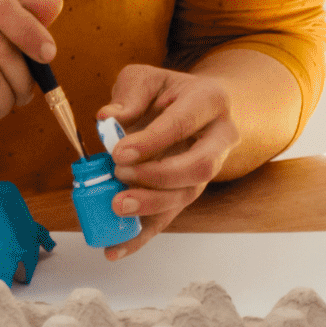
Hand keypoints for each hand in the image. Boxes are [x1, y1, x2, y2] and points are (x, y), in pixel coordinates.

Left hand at [96, 63, 241, 258]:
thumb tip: (107, 119)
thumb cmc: (170, 92)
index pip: (184, 124)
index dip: (152, 140)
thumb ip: (128, 95)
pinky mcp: (188, 191)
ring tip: (116, 207)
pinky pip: (169, 217)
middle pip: (200, 167)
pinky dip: (142, 236)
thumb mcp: (148, 78)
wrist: (202, 107)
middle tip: (120, 176)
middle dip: (158, 177)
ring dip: (151, 206)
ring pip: (187, 195)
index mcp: (209, 102)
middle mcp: (218, 139)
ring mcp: (207, 169)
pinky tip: (115, 248)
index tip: (118, 151)